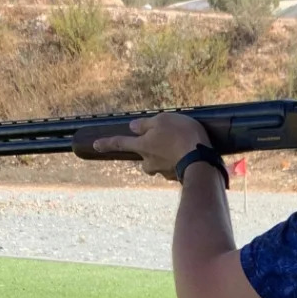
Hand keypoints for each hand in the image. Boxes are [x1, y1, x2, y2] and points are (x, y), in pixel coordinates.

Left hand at [92, 112, 211, 180]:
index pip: (120, 143)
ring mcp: (163, 171)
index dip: (107, 143)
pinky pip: (175, 167)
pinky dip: (180, 161)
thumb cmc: (180, 136)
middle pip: (145, 158)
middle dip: (151, 151)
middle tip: (166, 141)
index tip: (95, 146)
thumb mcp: (162, 121)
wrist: (202, 160)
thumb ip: (145, 124)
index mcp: (142, 146)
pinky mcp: (177, 177)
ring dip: (168, 155)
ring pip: (161, 163)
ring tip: (183, 146)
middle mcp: (149, 161)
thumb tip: (133, 127)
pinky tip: (192, 153)